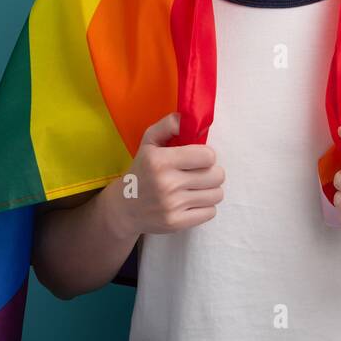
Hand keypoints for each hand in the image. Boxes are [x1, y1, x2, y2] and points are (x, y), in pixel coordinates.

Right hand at [106, 112, 224, 236]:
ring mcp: (172, 206)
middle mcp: (166, 184)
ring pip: (217, 194)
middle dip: (212, 172)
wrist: (123, 208)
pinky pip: (210, 212)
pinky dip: (205, 207)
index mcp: (160, 161)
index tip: (197, 158)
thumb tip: (187, 117)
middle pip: (216, 175)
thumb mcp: (149, 142)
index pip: (207, 156)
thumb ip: (168, 126)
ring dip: (211, 190)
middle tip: (199, 173)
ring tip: (197, 188)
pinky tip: (192, 202)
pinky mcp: (176, 223)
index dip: (206, 156)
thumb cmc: (142, 170)